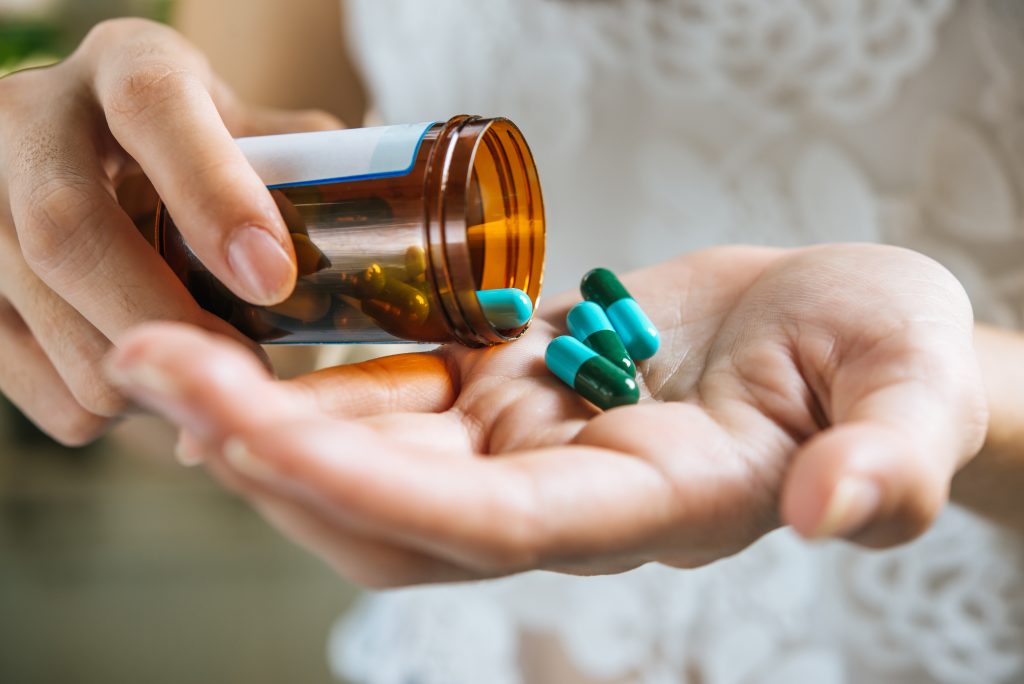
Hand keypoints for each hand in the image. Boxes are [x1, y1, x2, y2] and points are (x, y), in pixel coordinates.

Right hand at [0, 18, 341, 443]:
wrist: (99, 151)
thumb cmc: (206, 153)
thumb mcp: (257, 138)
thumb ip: (313, 178)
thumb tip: (388, 252)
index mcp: (129, 67)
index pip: (155, 109)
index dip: (213, 197)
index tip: (272, 279)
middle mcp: (31, 115)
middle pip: (71, 228)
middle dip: (165, 319)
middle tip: (242, 376)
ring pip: (37, 307)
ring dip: (134, 369)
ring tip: (200, 381)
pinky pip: (9, 365)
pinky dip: (86, 401)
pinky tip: (138, 384)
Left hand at [107, 244, 987, 585]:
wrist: (853, 331)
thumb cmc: (894, 360)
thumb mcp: (915, 397)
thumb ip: (889, 461)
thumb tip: (842, 514)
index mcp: (653, 507)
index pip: (494, 525)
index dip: (373, 488)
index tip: (249, 435)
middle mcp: (570, 492)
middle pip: (397, 504)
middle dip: (270, 447)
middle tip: (149, 364)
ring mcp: (536, 440)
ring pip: (379, 457)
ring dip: (271, 409)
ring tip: (161, 344)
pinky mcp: (519, 384)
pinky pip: (404, 394)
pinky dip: (327, 371)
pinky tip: (256, 327)